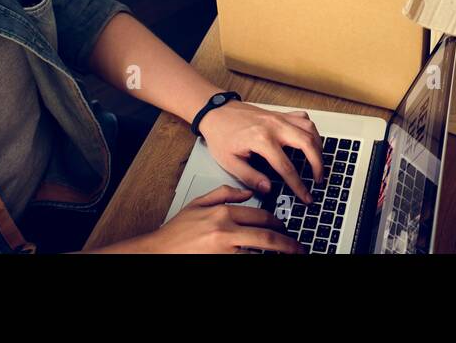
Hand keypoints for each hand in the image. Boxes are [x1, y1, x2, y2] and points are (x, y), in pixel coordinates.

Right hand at [143, 185, 302, 252]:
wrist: (157, 252)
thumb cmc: (176, 232)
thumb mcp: (198, 203)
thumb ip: (224, 193)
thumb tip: (247, 192)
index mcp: (222, 213)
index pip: (259, 215)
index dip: (277, 222)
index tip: (284, 227)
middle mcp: (225, 231)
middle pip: (266, 236)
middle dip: (287, 243)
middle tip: (298, 248)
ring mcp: (224, 250)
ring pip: (259, 252)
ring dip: (277, 255)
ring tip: (290, 256)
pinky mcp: (221, 263)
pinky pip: (247, 261)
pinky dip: (258, 260)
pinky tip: (266, 260)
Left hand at [199, 102, 323, 202]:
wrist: (215, 112)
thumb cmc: (221, 135)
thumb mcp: (230, 162)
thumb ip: (251, 177)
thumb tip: (268, 188)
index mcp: (262, 140)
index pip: (287, 167)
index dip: (298, 185)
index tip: (305, 196)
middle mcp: (274, 126)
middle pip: (307, 144)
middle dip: (318, 164)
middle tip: (319, 179)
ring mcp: (279, 118)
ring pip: (309, 129)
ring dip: (318, 146)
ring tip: (318, 162)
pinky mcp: (280, 114)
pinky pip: (303, 118)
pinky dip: (310, 130)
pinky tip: (309, 140)